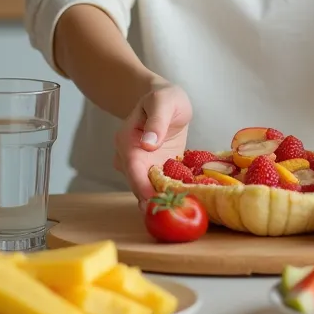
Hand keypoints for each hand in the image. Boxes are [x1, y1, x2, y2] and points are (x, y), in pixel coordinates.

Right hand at [114, 80, 192, 201]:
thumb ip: (157, 120)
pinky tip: (186, 201)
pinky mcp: (156, 171)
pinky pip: (161, 186)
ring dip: (164, 200)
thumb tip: (149, 143)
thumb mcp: (163, 101)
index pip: (132, 167)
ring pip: (148, 189)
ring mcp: (142, 166)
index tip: (155, 201)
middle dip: (154, 200)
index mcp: (127, 140)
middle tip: (173, 215)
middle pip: (138, 185)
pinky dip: (172, 194)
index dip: (142, 186)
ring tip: (182, 209)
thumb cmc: (163, 97)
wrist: (165, 101)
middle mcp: (130, 158)